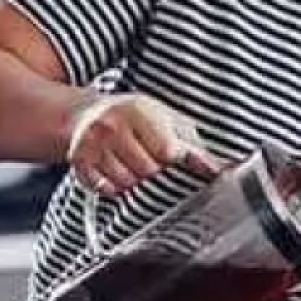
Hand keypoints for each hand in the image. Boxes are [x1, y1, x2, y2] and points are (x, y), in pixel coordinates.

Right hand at [67, 94, 217, 195]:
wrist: (88, 113)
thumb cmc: (136, 117)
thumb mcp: (166, 119)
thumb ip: (192, 143)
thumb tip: (221, 168)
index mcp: (138, 111)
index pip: (166, 151)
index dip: (174, 159)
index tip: (176, 158)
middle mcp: (112, 126)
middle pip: (147, 171)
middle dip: (155, 170)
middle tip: (150, 157)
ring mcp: (92, 145)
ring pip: (127, 183)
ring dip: (136, 180)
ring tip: (134, 162)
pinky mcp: (79, 162)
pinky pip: (105, 189)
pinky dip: (115, 187)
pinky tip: (117, 171)